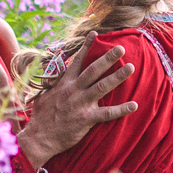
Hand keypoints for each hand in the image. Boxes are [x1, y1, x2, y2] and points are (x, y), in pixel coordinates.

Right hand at [17, 42, 135, 168]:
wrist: (39, 138)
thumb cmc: (41, 118)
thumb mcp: (43, 96)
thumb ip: (51, 86)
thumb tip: (53, 77)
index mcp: (64, 84)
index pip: (77, 61)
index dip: (86, 47)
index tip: (95, 34)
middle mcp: (73, 90)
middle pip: (93, 70)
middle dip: (107, 58)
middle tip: (121, 48)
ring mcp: (80, 104)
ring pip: (102, 87)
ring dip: (117, 76)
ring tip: (131, 67)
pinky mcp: (86, 119)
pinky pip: (107, 113)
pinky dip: (121, 109)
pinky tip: (134, 105)